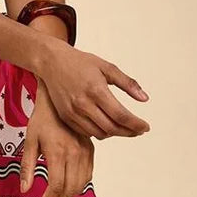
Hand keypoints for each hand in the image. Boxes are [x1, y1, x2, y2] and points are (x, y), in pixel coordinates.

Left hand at [20, 82, 95, 196]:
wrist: (58, 100)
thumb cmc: (41, 119)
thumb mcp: (29, 141)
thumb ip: (27, 167)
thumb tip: (25, 190)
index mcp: (58, 152)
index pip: (56, 187)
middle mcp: (75, 153)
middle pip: (70, 190)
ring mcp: (85, 152)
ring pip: (81, 185)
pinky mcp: (90, 150)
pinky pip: (87, 176)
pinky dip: (78, 188)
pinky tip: (66, 190)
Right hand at [36, 39, 150, 139]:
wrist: (52, 62)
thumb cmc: (79, 62)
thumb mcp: (107, 67)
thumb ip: (128, 83)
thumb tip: (144, 98)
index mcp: (96, 90)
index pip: (121, 116)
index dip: (136, 124)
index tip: (145, 127)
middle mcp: (83, 104)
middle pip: (112, 128)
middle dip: (128, 132)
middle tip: (138, 130)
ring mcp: (73, 113)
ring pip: (99, 133)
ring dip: (114, 133)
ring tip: (123, 128)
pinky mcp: (66, 117)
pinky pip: (87, 132)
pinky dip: (99, 132)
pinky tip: (106, 125)